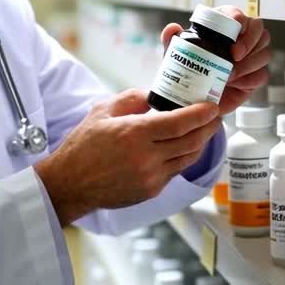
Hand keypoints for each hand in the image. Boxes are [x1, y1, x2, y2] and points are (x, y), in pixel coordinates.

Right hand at [34, 89, 219, 225]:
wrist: (70, 184)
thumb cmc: (83, 146)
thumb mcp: (103, 110)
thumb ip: (132, 98)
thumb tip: (156, 94)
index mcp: (134, 133)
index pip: (180, 123)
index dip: (202, 113)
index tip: (212, 106)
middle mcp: (146, 157)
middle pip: (191, 141)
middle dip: (208, 126)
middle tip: (215, 115)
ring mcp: (150, 177)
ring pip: (188, 157)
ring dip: (200, 142)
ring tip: (204, 129)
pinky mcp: (151, 190)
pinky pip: (176, 170)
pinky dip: (185, 156)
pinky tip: (184, 146)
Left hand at [160, 5, 269, 115]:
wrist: (193, 97)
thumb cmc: (189, 68)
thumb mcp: (178, 55)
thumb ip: (172, 40)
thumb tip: (172, 28)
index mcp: (224, 25)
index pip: (238, 15)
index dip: (239, 21)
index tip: (232, 34)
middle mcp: (241, 38)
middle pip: (259, 30)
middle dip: (249, 42)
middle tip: (234, 55)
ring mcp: (251, 57)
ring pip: (264, 53)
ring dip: (248, 64)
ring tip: (229, 75)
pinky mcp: (255, 76)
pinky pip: (261, 75)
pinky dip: (249, 79)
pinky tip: (236, 83)